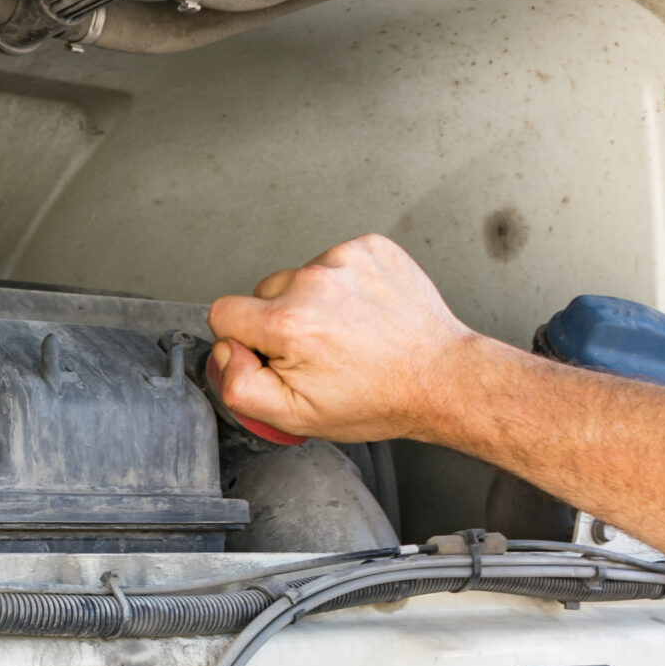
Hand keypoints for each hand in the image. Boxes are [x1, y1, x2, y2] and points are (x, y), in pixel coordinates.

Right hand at [206, 234, 482, 443]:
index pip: (223, 313)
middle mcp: (314, 283)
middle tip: (318, 352)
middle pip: (262, 294)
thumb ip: (239, 386)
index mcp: (289, 324)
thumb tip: (225, 353)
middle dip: (281, 323)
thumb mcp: (296, 417)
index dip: (242, 341)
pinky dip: (343, 286)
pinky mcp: (369, 248)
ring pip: (299, 278)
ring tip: (347, 333)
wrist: (440, 377)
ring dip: (314, 302)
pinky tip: (362, 314)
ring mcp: (344, 260)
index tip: (274, 357)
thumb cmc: (378, 398)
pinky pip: (333, 263)